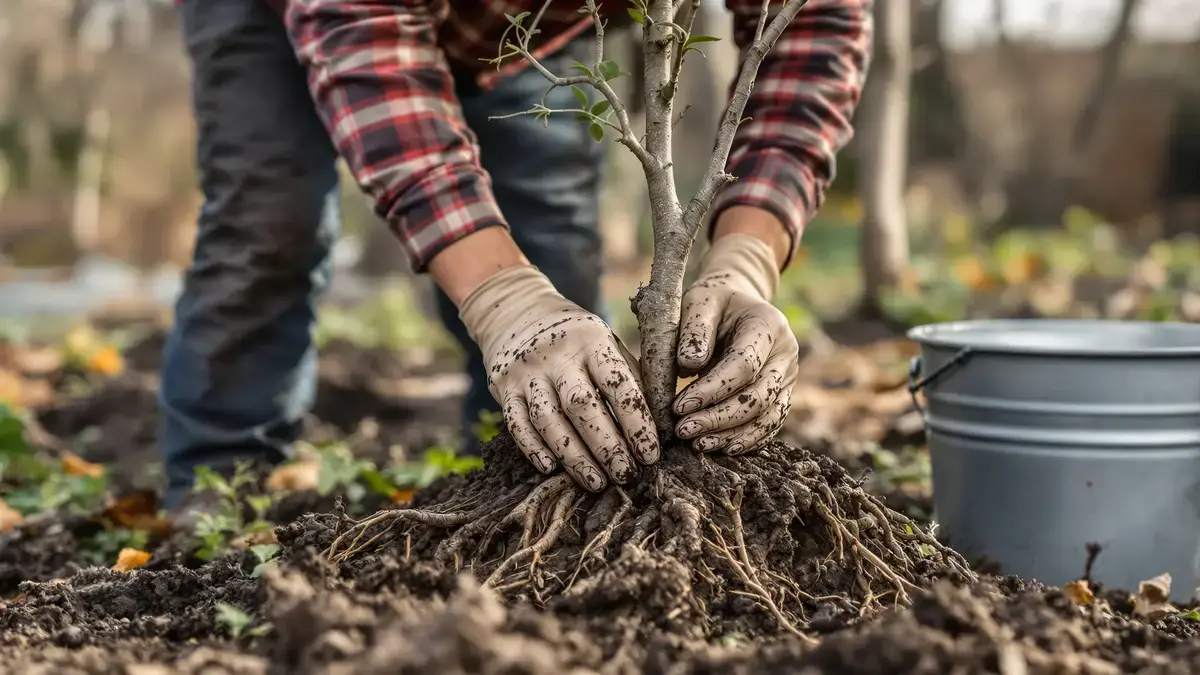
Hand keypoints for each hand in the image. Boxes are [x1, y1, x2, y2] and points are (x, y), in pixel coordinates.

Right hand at [459, 265, 658, 489]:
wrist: (518, 313)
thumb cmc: (578, 339)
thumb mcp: (607, 343)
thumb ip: (631, 377)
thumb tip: (662, 425)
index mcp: (592, 340)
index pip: (618, 385)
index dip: (637, 423)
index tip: (650, 455)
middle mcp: (557, 354)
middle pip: (582, 406)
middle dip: (607, 446)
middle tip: (626, 475)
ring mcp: (526, 371)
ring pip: (549, 420)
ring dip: (574, 457)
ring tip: (597, 483)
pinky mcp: (503, 387)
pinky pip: (517, 424)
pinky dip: (533, 449)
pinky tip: (551, 469)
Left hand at [673, 234, 798, 454]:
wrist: (737, 306)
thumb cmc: (712, 304)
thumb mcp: (699, 301)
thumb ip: (694, 328)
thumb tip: (690, 363)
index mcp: (768, 324)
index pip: (743, 365)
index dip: (712, 390)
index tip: (679, 406)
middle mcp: (786, 353)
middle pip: (758, 397)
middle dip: (719, 418)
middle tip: (683, 431)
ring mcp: (788, 377)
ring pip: (767, 417)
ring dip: (731, 435)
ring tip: (697, 445)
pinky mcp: (783, 395)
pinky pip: (770, 425)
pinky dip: (746, 440)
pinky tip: (721, 447)